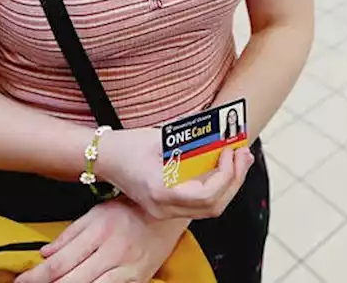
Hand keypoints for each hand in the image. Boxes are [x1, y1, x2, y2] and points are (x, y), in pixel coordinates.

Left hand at [15, 199, 183, 282]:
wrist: (168, 215)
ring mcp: (128, 269)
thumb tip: (44, 253)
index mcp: (100, 231)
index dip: (36, 276)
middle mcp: (114, 252)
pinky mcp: (138, 281)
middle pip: (72, 281)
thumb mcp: (97, 213)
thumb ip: (69, 234)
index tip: (21, 281)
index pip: (60, 261)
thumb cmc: (130, 210)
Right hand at [94, 127, 253, 220]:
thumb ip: (194, 139)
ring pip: (209, 209)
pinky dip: (216, 187)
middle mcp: (163, 208)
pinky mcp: (167, 207)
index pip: (207, 195)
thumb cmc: (128, 144)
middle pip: (214, 207)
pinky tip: (222, 166)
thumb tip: (224, 134)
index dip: (226, 174)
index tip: (230, 151)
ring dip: (229, 184)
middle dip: (235, 180)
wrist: (103, 157)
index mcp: (161, 191)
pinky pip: (199, 204)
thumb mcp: (162, 137)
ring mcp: (164, 211)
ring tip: (239, 158)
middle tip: (243, 154)